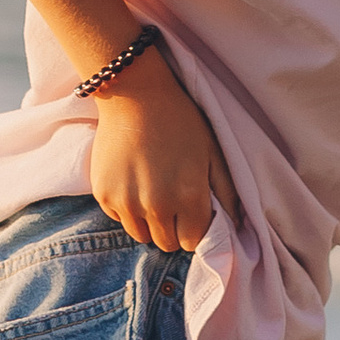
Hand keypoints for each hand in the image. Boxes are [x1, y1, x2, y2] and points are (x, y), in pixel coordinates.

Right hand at [88, 49, 240, 253]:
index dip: (194, 230)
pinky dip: (127, 209)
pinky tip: (133, 183)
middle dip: (173, 229)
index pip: (192, 242)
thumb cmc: (180, 121)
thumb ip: (227, 191)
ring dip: (149, 223)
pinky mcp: (104, 195)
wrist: (135, 96)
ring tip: (153, 194)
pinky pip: (119, 219)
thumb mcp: (213, 152)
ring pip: (141, 236)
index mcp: (189, 198)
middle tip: (173, 203)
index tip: (192, 214)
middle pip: (166, 244)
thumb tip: (235, 223)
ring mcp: (127, 203)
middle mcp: (157, 207)